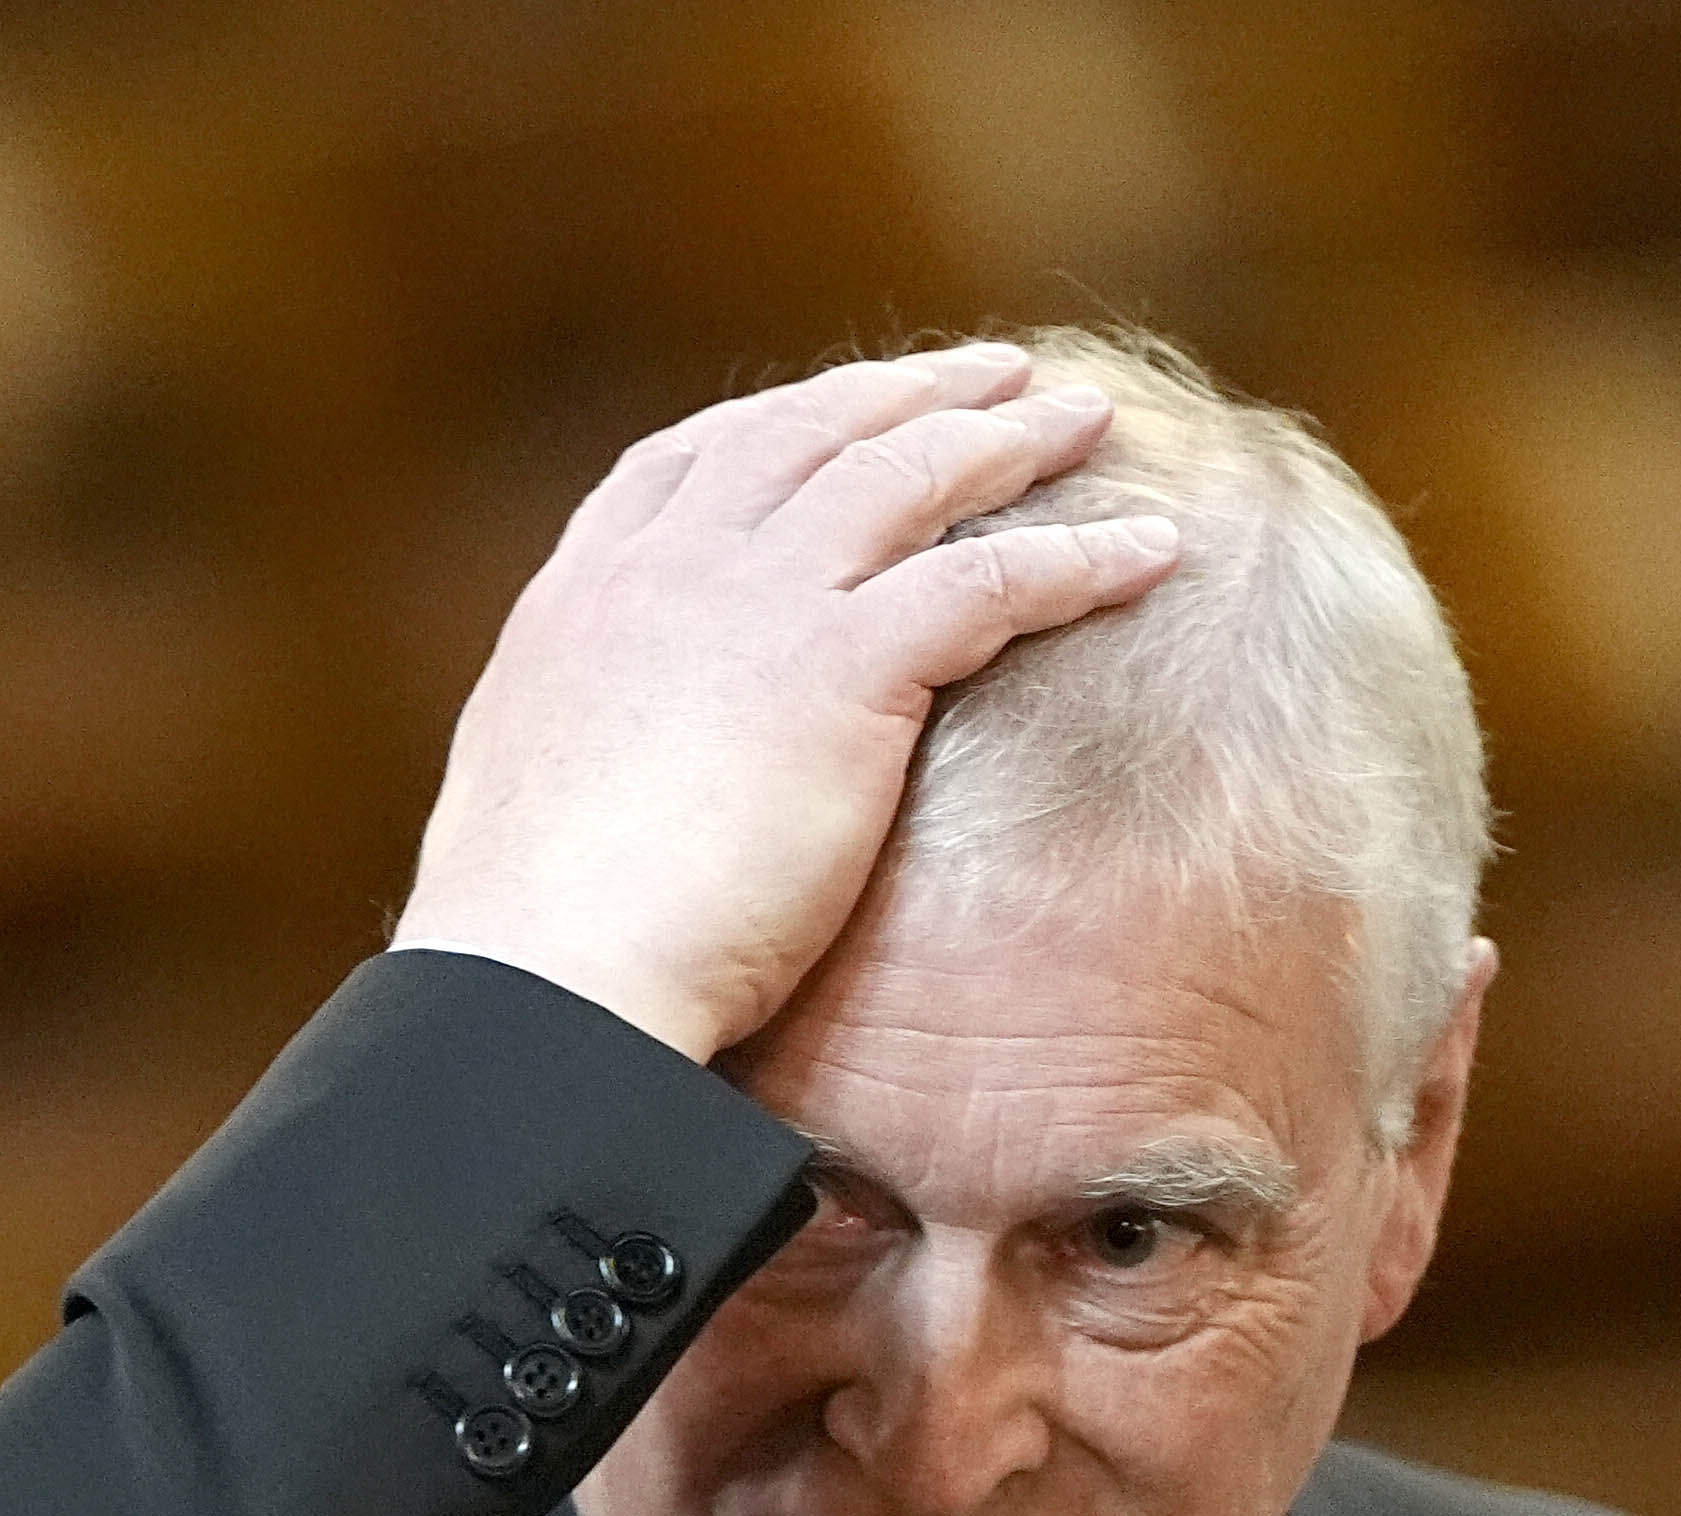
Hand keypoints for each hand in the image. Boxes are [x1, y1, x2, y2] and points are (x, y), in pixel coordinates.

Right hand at [391, 343, 1179, 1061]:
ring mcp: (756, 600)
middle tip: (992, 376)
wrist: (548, 975)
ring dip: (1009, 440)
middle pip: (809, 434)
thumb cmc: (536, 944)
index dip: (778, 426)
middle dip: (908, 394)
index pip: (688, 465)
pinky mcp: (843, 664)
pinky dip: (1079, 555)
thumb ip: (587, 760)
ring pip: (908, 476)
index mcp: (582, 598)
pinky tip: (1150, 551)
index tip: (840, 412)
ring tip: (1087, 418)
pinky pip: (992, 581)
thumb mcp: (530, 812)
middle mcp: (668, 567)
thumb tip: (605, 801)